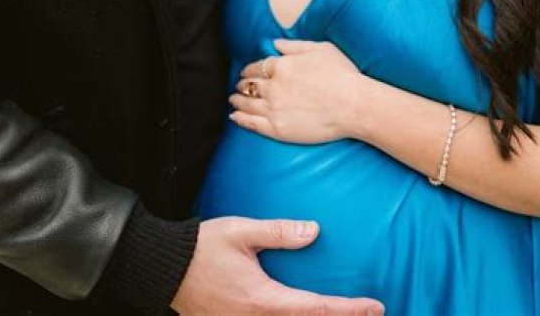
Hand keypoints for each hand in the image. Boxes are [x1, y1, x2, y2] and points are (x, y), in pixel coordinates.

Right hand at [170, 216, 383, 314]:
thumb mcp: (242, 232)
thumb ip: (279, 232)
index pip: (315, 308)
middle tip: (369, 313)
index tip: (375, 306)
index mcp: (263, 299)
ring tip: (340, 313)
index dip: (348, 309)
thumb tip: (314, 231)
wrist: (164, 267)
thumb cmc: (202, 247)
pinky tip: (297, 312)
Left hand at [230, 39, 361, 143]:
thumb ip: (294, 46)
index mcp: (282, 66)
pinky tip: (235, 116)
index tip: (246, 72)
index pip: (257, 67)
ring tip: (233, 100)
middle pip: (249, 85)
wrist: (354, 105)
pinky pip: (251, 123)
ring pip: (246, 103)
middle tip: (239, 86)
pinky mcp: (277, 129)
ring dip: (237, 100)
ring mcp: (273, 108)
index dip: (249, 70)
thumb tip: (275, 43)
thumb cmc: (343, 75)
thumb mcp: (320, 49)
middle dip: (242, 84)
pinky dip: (240, 119)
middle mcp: (273, 86)